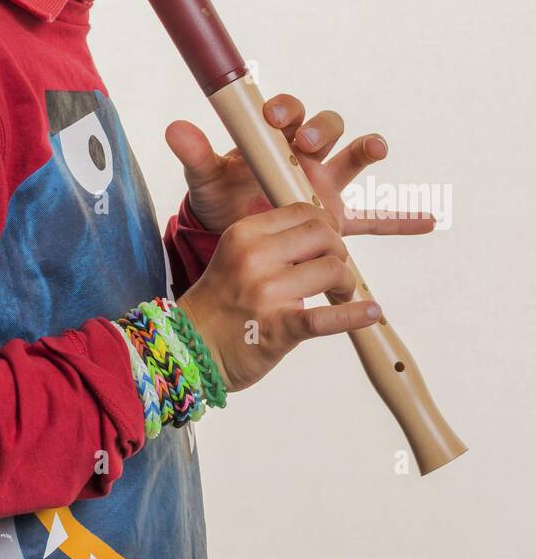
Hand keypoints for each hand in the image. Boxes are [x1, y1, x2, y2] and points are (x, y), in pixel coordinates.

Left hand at [165, 93, 434, 237]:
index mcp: (275, 138)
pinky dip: (401, 218)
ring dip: (366, 149)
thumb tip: (173, 129)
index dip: (287, 110)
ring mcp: (325, 185)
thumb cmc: (221, 198)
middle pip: (326, 128)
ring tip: (377, 148)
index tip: (276, 116)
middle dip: (322, 130)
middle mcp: (305, 155)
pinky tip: (427, 220)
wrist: (233, 237)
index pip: (288, 113)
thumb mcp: (206, 179)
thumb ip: (195, 155)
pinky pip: (374, 217)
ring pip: (352, 161)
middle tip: (308, 143)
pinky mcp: (337, 219)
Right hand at [177, 201, 388, 394]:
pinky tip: (370, 313)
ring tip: (340, 296)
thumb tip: (322, 231)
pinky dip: (355, 316)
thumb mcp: (235, 255)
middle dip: (340, 251)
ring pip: (331, 269)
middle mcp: (254, 257)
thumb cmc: (220, 303)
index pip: (303, 211)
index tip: (329, 242)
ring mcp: (266, 292)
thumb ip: (271, 240)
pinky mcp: (279, 328)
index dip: (327, 224)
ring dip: (346, 283)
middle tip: (336, 271)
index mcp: (244, 233)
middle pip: (323, 234)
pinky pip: (327, 318)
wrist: (188, 348)